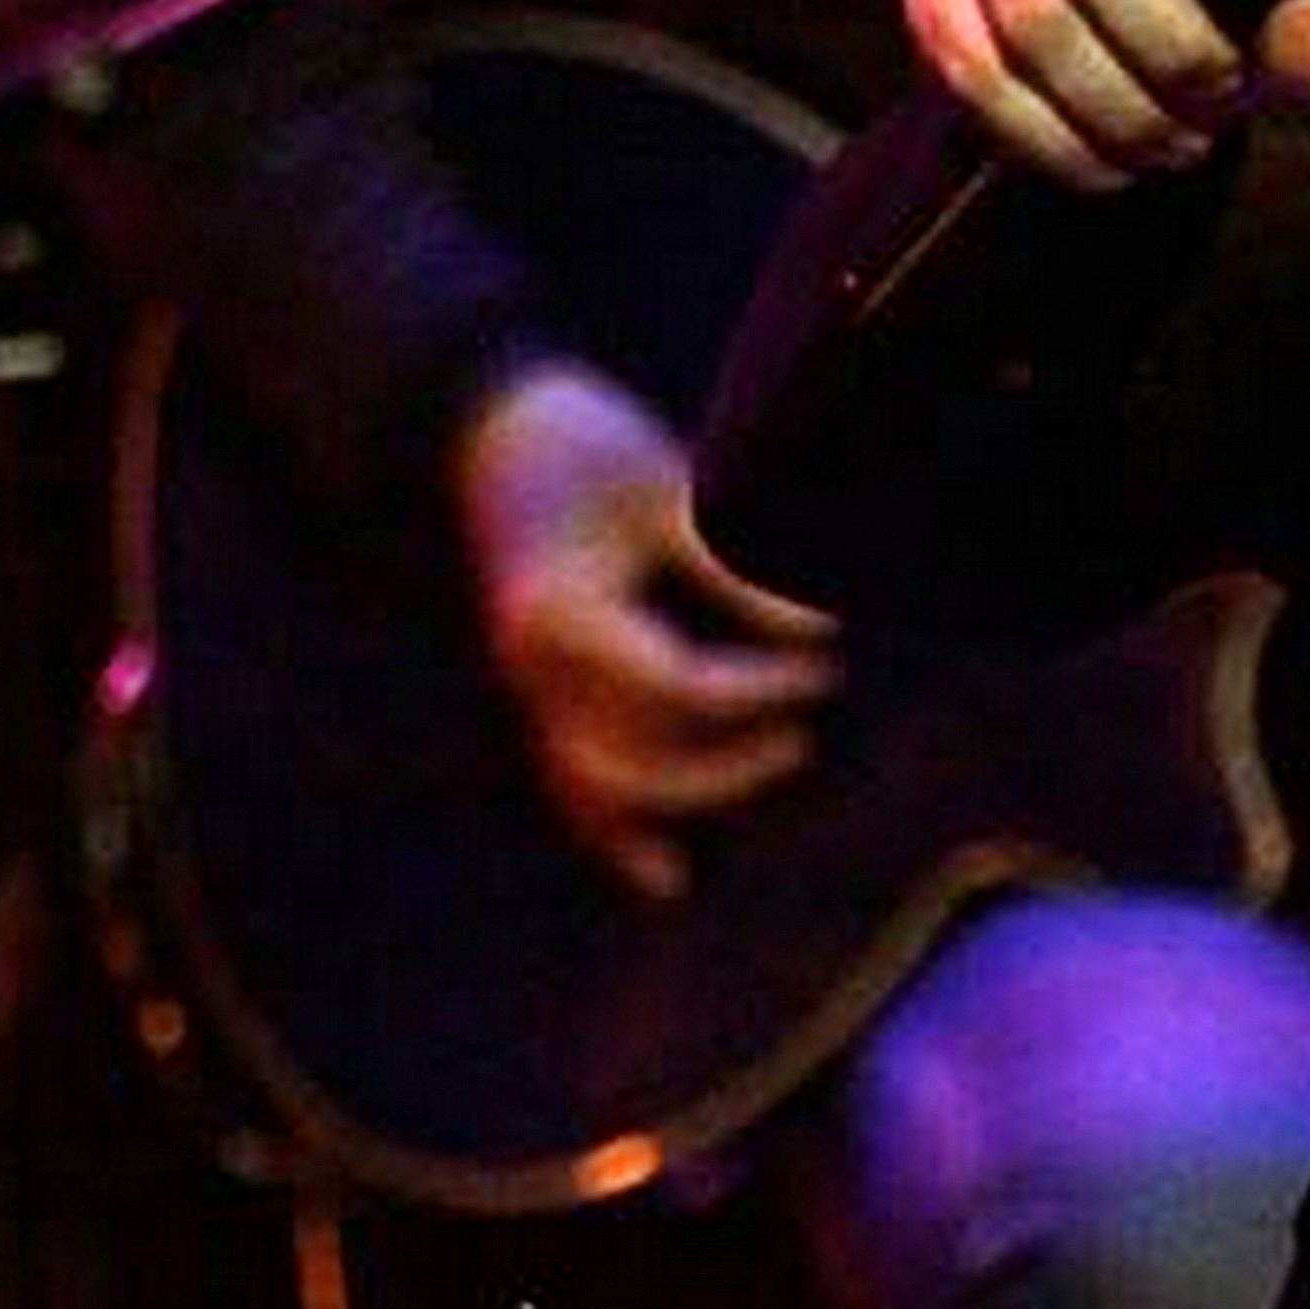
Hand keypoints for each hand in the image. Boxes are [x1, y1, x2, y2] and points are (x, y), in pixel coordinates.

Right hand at [456, 357, 840, 897]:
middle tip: (809, 719)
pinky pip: (567, 784)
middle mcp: (531, 667)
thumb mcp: (665, 487)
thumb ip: (731, 565)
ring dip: (691, 795)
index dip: (761, 682)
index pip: (675, 685)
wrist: (483, 428)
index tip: (826, 657)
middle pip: (634, 758)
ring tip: (784, 754)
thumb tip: (817, 634)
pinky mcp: (536, 692)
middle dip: (730, 757)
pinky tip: (669, 880)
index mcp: (561, 612)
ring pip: (597, 788)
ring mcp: (525, 686)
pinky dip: (615, 835)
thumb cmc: (584, 442)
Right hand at [903, 0, 1309, 192]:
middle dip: (1170, 50)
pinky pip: (977, 72)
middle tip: (1219, 104)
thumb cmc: (1214, 17)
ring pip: (1034, 22)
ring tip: (1176, 143)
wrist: (1133, 55)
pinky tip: (1108, 161)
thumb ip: (1301, 31)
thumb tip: (1308, 35)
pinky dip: (1051, 136)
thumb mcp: (1273, 29)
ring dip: (1117, 107)